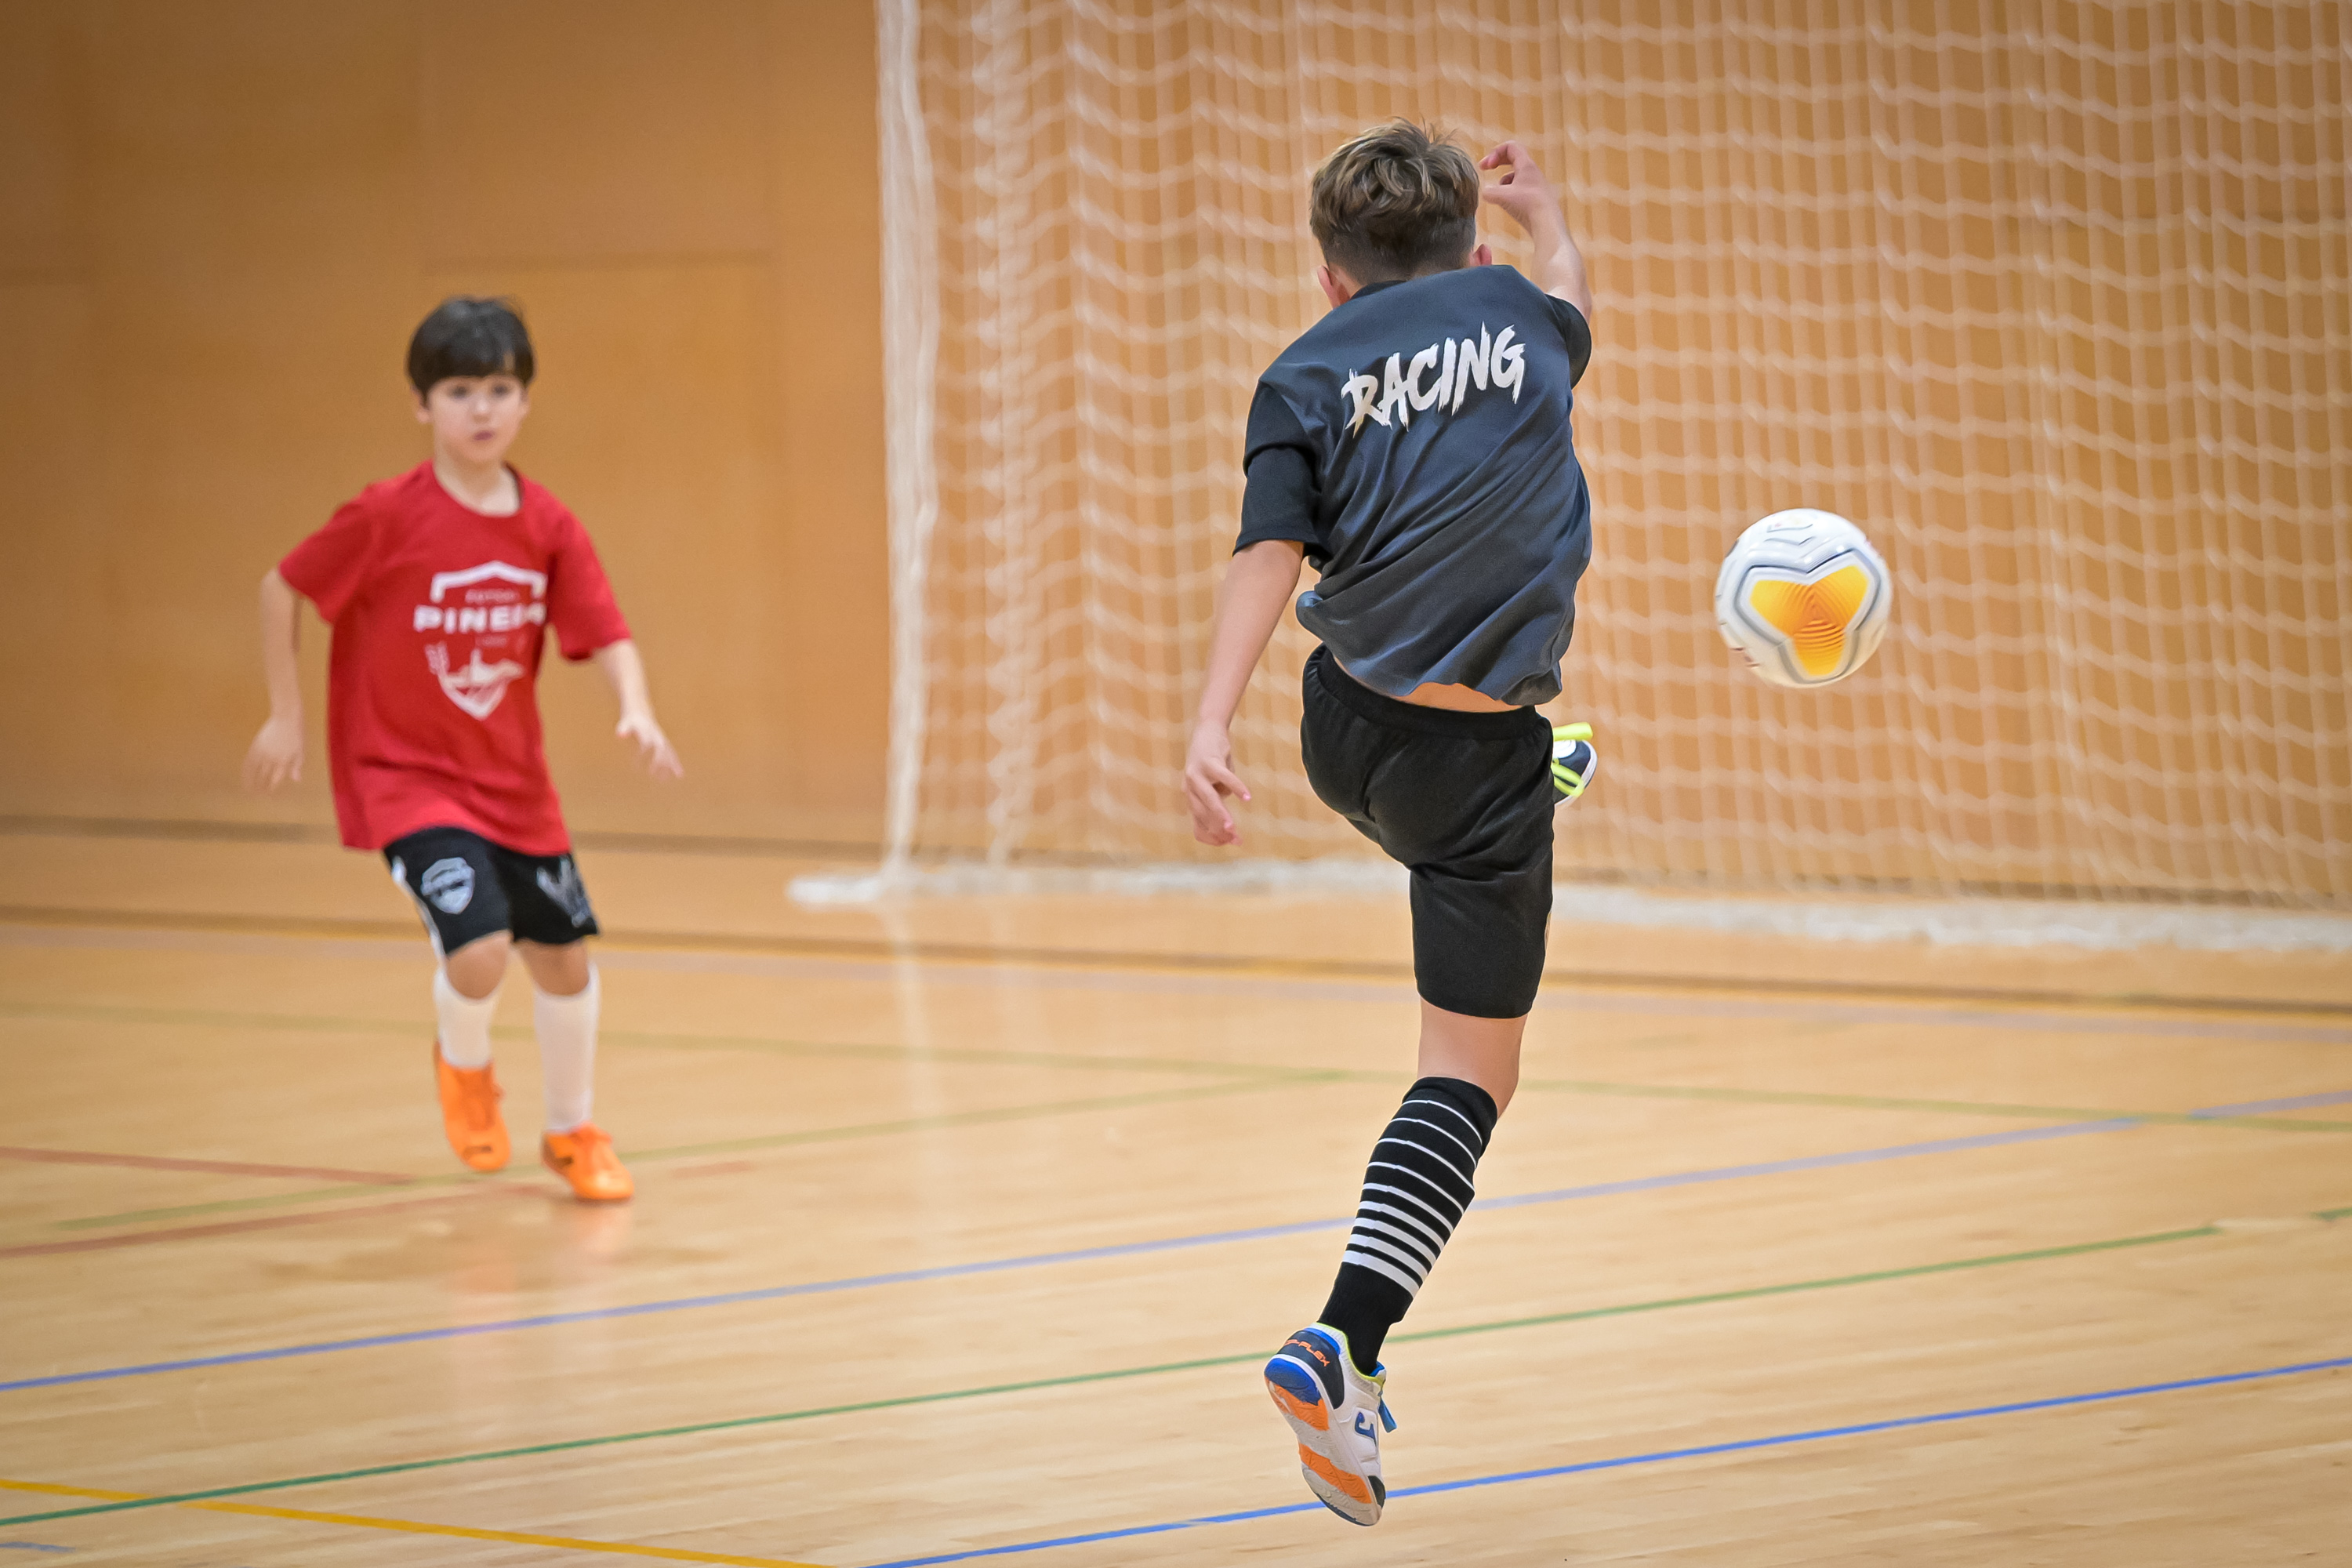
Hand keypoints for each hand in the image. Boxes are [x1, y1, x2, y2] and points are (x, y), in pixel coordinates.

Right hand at [243, 715, 303, 791]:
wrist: (286, 717)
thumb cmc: (297, 735)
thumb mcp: (301, 751)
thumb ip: (297, 766)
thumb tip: (296, 780)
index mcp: (284, 761)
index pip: (276, 779)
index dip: (272, 788)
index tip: (269, 795)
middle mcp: (272, 758)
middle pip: (264, 777)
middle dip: (261, 787)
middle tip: (259, 796)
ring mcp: (262, 752)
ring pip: (254, 770)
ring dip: (250, 781)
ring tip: (248, 789)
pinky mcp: (256, 746)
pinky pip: (249, 760)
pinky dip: (246, 769)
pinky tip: (245, 775)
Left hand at [616, 710, 683, 778]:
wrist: (641, 714)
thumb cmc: (631, 721)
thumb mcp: (625, 724)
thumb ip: (623, 729)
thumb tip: (620, 735)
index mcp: (649, 732)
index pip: (646, 744)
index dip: (641, 754)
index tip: (635, 766)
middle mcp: (658, 737)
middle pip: (662, 749)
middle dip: (659, 761)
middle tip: (651, 773)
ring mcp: (662, 740)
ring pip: (670, 753)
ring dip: (674, 764)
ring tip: (679, 776)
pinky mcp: (664, 744)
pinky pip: (671, 755)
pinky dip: (675, 764)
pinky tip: (679, 774)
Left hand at [1183, 723, 1249, 845]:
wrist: (1208, 730)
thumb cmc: (1214, 763)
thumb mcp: (1214, 786)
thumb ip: (1219, 804)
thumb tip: (1229, 828)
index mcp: (1190, 798)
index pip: (1199, 826)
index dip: (1213, 838)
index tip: (1230, 843)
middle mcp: (1189, 788)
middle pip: (1204, 816)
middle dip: (1220, 831)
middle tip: (1237, 840)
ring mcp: (1197, 774)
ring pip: (1209, 800)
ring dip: (1221, 816)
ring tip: (1232, 829)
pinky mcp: (1209, 762)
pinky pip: (1224, 777)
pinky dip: (1236, 788)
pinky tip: (1246, 798)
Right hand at [1478, 140, 1563, 240]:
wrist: (1547, 223)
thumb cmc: (1527, 205)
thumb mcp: (1501, 196)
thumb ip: (1489, 191)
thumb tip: (1486, 192)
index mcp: (1526, 165)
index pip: (1511, 147)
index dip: (1495, 153)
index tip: (1485, 167)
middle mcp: (1533, 173)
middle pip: (1514, 158)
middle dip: (1498, 162)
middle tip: (1486, 169)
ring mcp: (1536, 186)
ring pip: (1517, 176)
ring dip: (1503, 181)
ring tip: (1497, 194)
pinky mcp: (1537, 199)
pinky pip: (1521, 190)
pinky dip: (1511, 194)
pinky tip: (1508, 206)